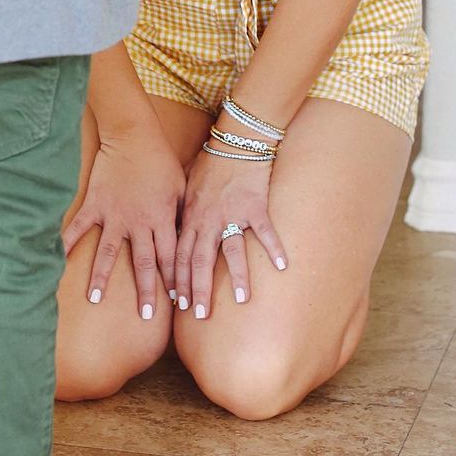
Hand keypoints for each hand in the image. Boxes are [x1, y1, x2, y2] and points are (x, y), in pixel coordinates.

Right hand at [62, 125, 184, 321]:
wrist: (133, 135)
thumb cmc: (161, 160)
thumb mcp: (181, 187)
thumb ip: (183, 214)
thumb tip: (189, 239)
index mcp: (162, 218)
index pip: (170, 258)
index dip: (175, 281)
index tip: (179, 303)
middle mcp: (138, 222)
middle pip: (143, 263)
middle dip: (146, 291)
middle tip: (145, 316)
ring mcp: (114, 215)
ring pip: (108, 253)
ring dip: (102, 278)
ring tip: (95, 301)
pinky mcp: (95, 204)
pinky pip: (80, 228)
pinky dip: (68, 244)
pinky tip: (58, 261)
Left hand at [176, 148, 287, 318]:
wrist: (236, 140)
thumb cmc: (210, 160)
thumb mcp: (186, 183)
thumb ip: (181, 208)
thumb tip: (172, 226)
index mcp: (191, 216)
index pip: (180, 255)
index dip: (178, 280)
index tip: (178, 303)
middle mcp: (209, 219)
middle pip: (201, 261)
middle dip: (198, 290)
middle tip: (200, 315)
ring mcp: (232, 214)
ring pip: (232, 251)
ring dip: (236, 277)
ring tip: (241, 299)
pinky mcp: (255, 207)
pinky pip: (265, 231)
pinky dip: (274, 247)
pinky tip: (283, 266)